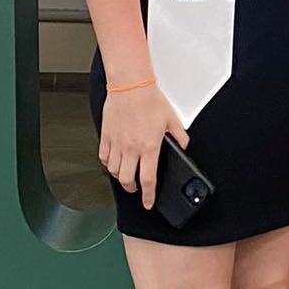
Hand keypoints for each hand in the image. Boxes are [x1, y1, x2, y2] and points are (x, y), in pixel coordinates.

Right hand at [98, 82, 188, 209]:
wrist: (130, 85)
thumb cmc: (149, 99)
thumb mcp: (172, 119)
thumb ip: (179, 136)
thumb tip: (184, 146)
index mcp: (149, 147)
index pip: (148, 179)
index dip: (148, 195)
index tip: (148, 203)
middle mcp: (131, 148)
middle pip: (127, 180)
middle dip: (132, 189)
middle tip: (136, 189)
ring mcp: (116, 143)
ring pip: (114, 171)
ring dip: (120, 177)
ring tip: (126, 175)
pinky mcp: (106, 136)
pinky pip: (103, 157)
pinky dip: (108, 164)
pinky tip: (113, 162)